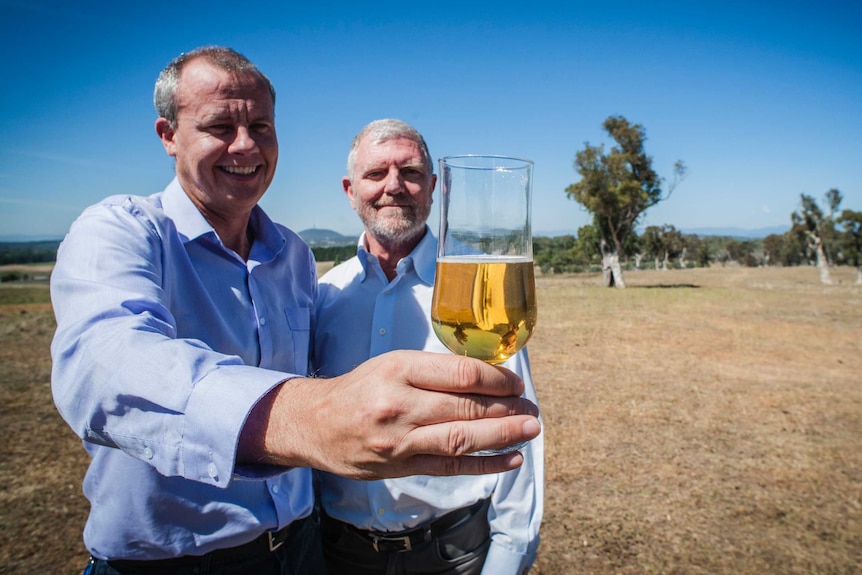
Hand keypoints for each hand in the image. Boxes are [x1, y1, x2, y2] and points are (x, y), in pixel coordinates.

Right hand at [240, 350, 540, 477]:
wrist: (315, 424)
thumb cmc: (360, 389)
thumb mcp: (391, 364)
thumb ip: (434, 371)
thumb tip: (486, 377)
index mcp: (398, 370)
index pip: (459, 374)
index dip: (495, 379)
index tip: (515, 382)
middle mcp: (400, 405)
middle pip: (465, 408)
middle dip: (506, 408)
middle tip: (532, 408)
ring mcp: (400, 440)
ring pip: (461, 439)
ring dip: (502, 435)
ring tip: (530, 430)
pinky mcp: (401, 466)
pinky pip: (449, 467)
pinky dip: (483, 464)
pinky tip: (509, 459)